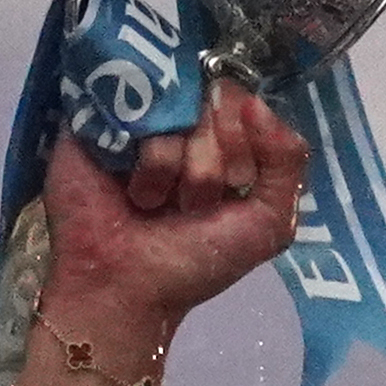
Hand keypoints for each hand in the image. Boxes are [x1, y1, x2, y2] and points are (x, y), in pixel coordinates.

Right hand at [29, 82, 306, 377]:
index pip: (244, 100)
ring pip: (177, 106)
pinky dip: (146, 159)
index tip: (231, 187)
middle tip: (190, 203)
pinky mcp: (98, 117)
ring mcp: (139, 115)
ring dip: (175, 167)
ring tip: (154, 202)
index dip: (244, 143)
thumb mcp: (268, 222)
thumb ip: (288, 162)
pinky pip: (137, 109)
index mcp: (221, 137)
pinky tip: (132, 189)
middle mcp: (181, 120)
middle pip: (214, 99)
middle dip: (212, 161)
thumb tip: (256, 103)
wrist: (126, 286)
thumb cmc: (195, 259)